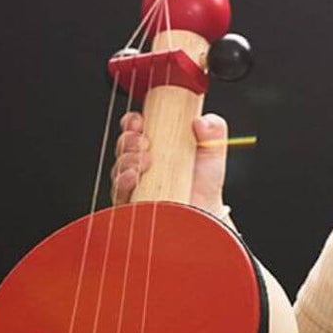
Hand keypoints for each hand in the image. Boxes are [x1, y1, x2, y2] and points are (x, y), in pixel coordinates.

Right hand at [110, 110, 229, 213]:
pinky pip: (119, 190)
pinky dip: (123, 180)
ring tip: (146, 162)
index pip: (135, 126)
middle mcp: (141, 160)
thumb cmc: (206, 181)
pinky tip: (134, 177)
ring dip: (128, 159)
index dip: (133, 122)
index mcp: (157, 142)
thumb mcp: (213, 149)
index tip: (140, 121)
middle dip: (129, 139)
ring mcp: (135, 181)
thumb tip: (200, 120)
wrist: (205, 211)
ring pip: (119, 165)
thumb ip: (213, 128)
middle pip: (123, 144)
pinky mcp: (132, 202)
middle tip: (144, 142)